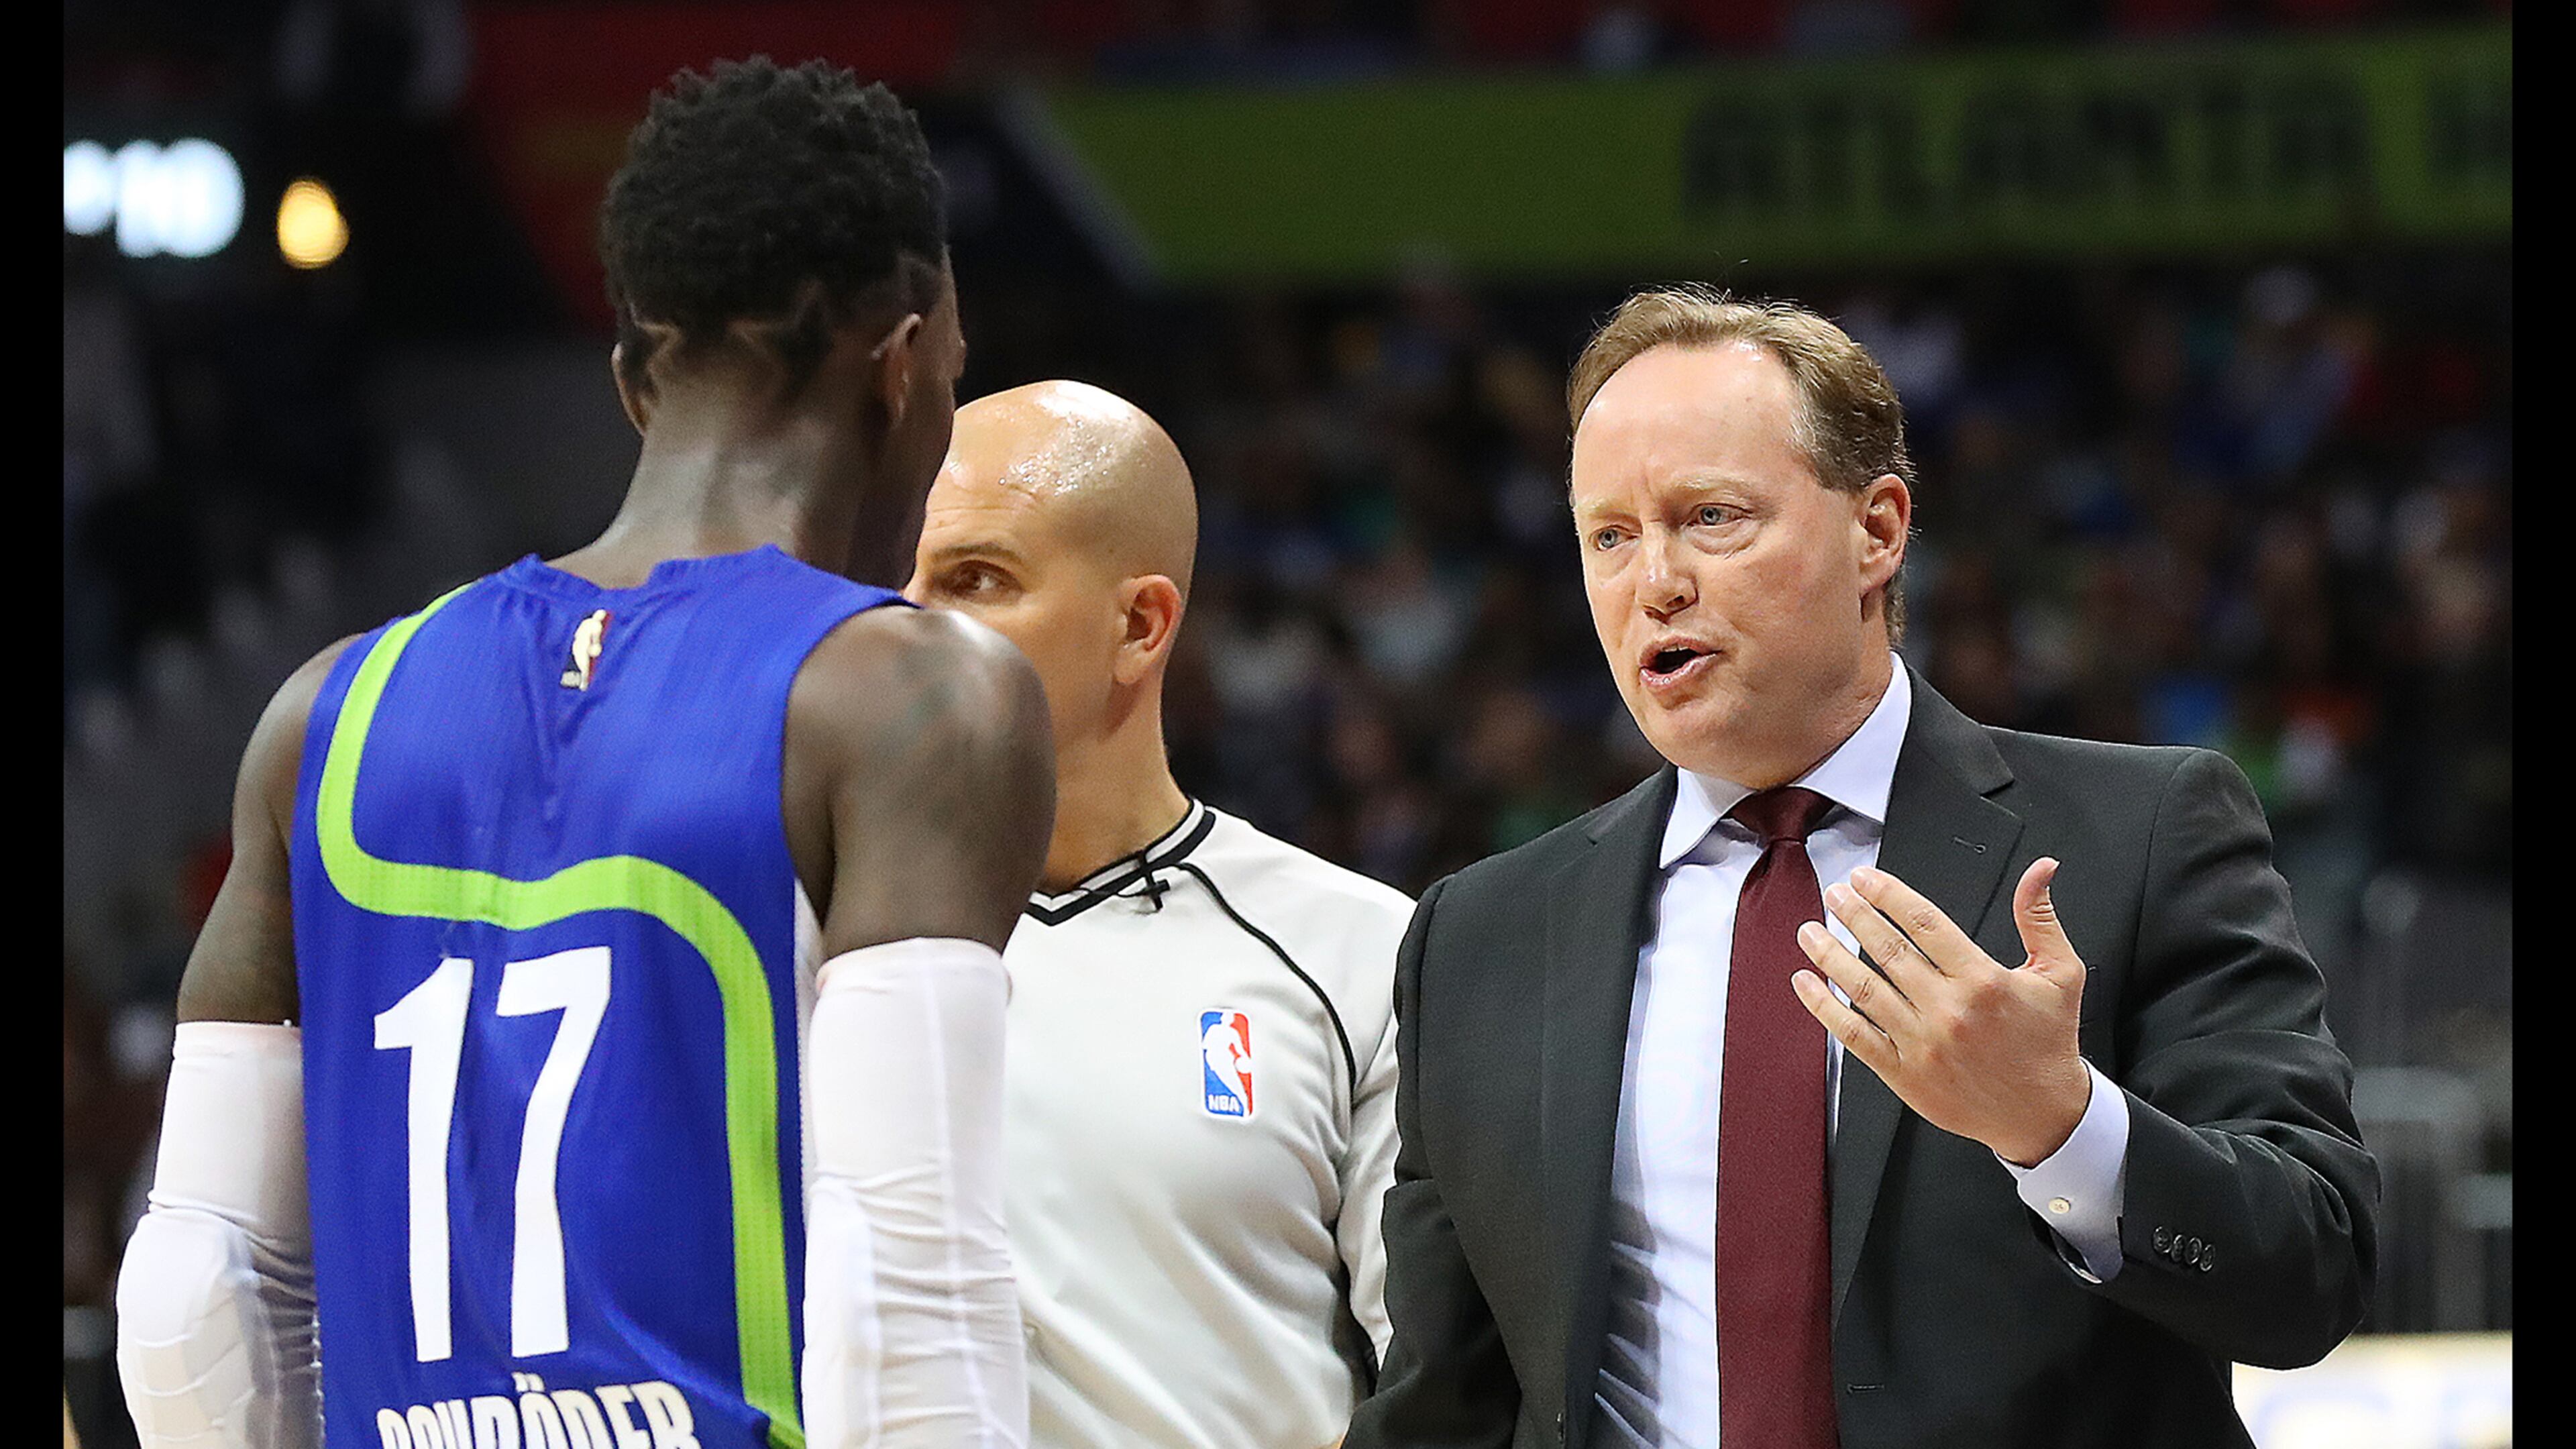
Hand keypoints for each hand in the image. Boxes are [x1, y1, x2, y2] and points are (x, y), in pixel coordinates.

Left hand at [1790, 858, 2090, 1166]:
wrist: (2042, 1114)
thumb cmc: (2049, 1041)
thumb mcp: (2060, 973)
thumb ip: (2040, 917)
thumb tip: (2040, 868)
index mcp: (1984, 980)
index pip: (1924, 923)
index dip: (1888, 894)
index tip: (1865, 877)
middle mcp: (1949, 1010)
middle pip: (1888, 951)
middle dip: (1854, 916)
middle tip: (1834, 893)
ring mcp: (1923, 1044)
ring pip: (1864, 990)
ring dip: (1830, 955)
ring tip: (1809, 931)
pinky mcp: (1904, 1074)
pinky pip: (1854, 1035)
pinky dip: (1824, 1008)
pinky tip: (1806, 983)